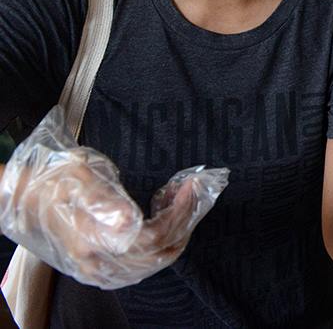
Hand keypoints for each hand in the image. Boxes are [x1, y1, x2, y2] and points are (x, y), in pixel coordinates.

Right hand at [0, 107, 227, 289]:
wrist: (25, 198)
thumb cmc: (54, 180)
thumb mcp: (80, 176)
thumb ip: (105, 199)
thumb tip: (131, 222)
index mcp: (92, 239)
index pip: (153, 236)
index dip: (179, 213)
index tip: (190, 185)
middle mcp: (97, 263)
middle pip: (160, 252)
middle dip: (185, 220)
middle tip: (192, 190)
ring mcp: (98, 271)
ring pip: (155, 262)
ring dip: (176, 232)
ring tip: (178, 200)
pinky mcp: (101, 271)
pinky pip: (142, 266)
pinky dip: (161, 244)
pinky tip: (162, 218)